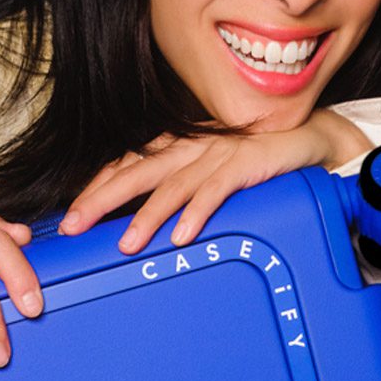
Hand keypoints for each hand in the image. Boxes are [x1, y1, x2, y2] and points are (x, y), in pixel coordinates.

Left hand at [59, 110, 372, 253]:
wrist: (308, 137)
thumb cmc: (254, 157)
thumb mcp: (209, 167)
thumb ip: (180, 184)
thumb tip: (146, 217)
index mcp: (178, 144)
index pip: (128, 162)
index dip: (97, 186)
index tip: (72, 212)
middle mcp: (191, 145)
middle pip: (136, 172)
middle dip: (101, 200)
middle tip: (75, 225)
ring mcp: (216, 153)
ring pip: (172, 185)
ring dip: (147, 216)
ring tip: (127, 243)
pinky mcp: (244, 163)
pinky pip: (215, 190)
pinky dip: (197, 213)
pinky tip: (182, 235)